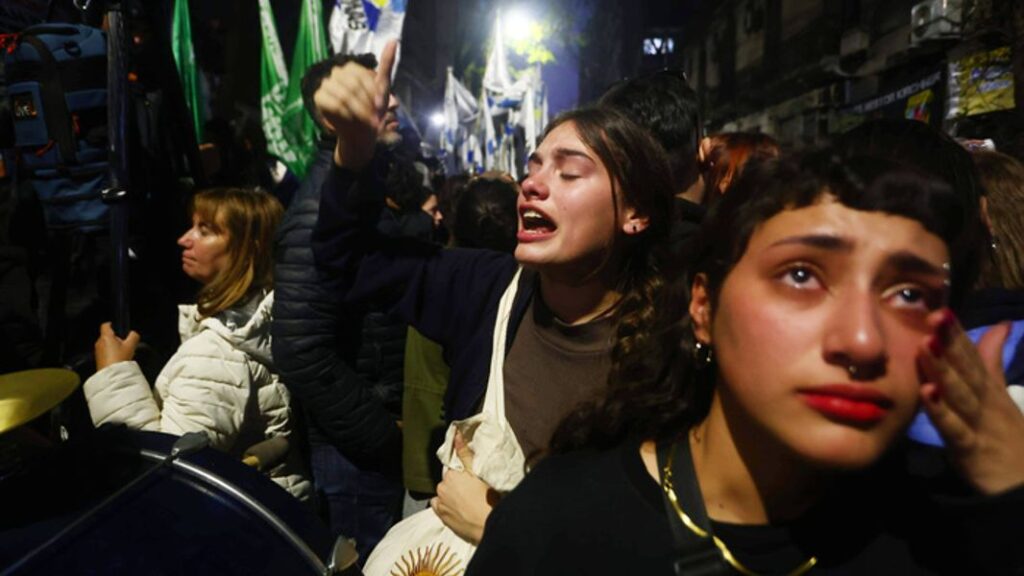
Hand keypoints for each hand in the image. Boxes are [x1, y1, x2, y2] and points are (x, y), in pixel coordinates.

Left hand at [94, 322, 140, 370]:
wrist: (111, 375)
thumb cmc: (119, 359)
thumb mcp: (131, 346)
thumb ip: (133, 336)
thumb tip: (133, 333)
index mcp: (106, 337)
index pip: (105, 325)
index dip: (111, 324)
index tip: (117, 327)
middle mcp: (99, 342)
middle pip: (107, 336)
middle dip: (115, 338)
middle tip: (124, 344)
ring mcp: (97, 351)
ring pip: (105, 344)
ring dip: (113, 346)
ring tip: (122, 353)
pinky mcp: (98, 359)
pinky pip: (104, 352)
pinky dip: (110, 353)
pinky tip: (117, 359)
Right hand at [312, 40, 397, 169]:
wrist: (361, 133)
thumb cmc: (373, 110)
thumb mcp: (383, 87)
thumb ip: (387, 63)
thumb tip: (393, 40)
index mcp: (352, 68)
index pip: (363, 76)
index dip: (373, 94)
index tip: (379, 106)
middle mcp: (337, 72)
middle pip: (353, 86)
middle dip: (366, 104)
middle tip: (372, 117)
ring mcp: (326, 84)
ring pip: (345, 95)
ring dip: (359, 111)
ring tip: (365, 120)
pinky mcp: (319, 97)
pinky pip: (335, 104)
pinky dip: (346, 115)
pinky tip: (351, 120)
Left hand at [430, 430, 495, 544]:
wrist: (487, 524)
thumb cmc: (486, 498)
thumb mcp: (477, 473)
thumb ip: (464, 453)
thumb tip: (455, 433)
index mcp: (450, 475)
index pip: (453, 470)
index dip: (462, 475)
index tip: (471, 481)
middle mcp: (441, 488)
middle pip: (447, 482)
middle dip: (456, 485)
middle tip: (472, 492)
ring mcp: (440, 503)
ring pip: (443, 494)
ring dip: (450, 496)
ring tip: (466, 503)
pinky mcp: (441, 516)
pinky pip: (439, 507)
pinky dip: (445, 506)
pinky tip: (456, 509)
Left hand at [918, 309, 1023, 494]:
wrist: (1023, 484)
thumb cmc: (1007, 435)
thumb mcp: (1000, 393)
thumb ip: (992, 359)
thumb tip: (1000, 323)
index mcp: (988, 388)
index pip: (972, 355)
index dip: (957, 333)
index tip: (941, 308)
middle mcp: (984, 401)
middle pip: (966, 368)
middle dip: (950, 342)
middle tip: (935, 317)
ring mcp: (978, 424)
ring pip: (959, 393)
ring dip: (943, 369)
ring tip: (925, 345)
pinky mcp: (970, 449)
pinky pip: (954, 428)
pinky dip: (941, 411)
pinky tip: (927, 394)